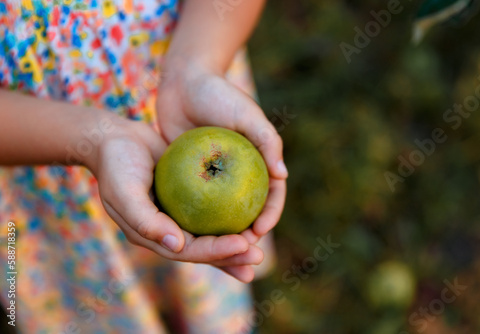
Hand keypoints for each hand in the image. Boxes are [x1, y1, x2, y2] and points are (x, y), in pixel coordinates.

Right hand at [83, 115, 263, 281]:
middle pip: (204, 249)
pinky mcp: (186, 198)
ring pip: (210, 233)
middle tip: (259, 256)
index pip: (189, 251)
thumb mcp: (123, 191)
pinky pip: (211, 208)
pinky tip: (250, 211)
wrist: (112, 139)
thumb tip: (177, 246)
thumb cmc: (115, 164)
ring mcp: (176, 215)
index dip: (217, 253)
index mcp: (152, 236)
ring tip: (260, 246)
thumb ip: (146, 221)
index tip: (244, 245)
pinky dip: (228, 213)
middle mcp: (166, 230)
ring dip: (234, 242)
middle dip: (232, 256)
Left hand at [156, 57, 287, 247]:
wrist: (185, 81)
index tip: (259, 231)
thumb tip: (283, 175)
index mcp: (257, 162)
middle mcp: (238, 173)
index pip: (270, 195)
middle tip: (239, 250)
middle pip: (246, 210)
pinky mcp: (190, 175)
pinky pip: (194, 201)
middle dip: (247, 233)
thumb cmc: (219, 94)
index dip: (269, 215)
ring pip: (220, 211)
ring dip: (221, 232)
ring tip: (213, 249)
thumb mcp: (247, 114)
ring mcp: (214, 176)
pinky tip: (186, 232)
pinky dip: (194, 217)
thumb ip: (267, 140)